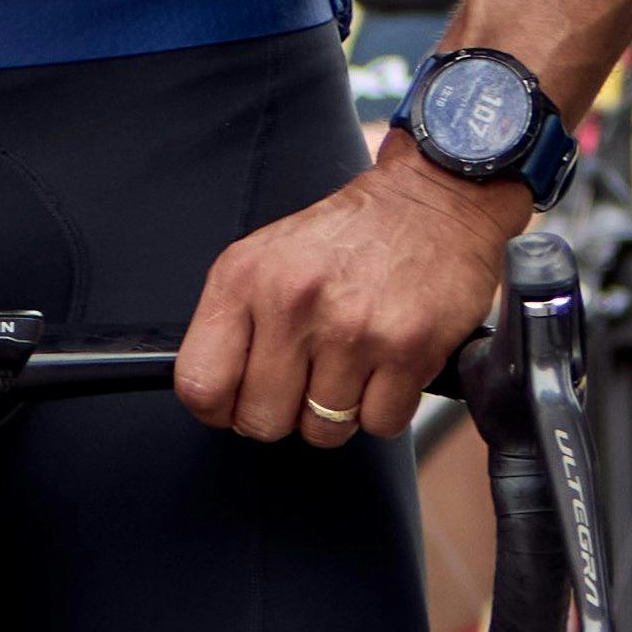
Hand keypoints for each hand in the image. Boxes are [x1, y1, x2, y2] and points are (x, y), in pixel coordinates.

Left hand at [177, 154, 518, 455]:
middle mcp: (292, 301)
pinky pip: (379, 425)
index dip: (220, 409)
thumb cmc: (347, 236)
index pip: (199, 384)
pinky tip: (386, 365)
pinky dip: (385, 408)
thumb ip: (233, 322)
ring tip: (351, 362)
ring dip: (338, 411)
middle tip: (307, 378)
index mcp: (244, 278)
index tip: (240, 400)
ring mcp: (351, 328)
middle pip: (262, 421)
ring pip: (323, 431)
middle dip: (285, 413)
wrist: (432, 201)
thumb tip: (216, 399)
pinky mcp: (408, 349)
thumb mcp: (266, 257)